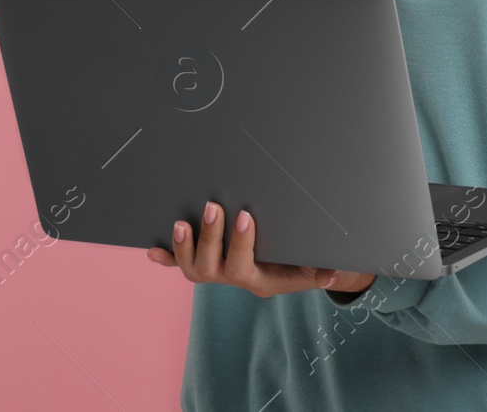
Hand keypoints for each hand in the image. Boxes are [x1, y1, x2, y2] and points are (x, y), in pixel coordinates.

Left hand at [145, 200, 377, 298]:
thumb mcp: (316, 268)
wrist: (300, 270)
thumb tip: (334, 274)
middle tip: (212, 207)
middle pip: (210, 269)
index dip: (240, 245)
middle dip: (208, 238)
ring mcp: (218, 272)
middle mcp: (233, 278)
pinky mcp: (208, 262)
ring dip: (183, 247)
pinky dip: (167, 257)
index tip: (246, 217)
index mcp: (258, 280)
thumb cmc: (307, 264)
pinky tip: (152, 249)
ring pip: (193, 269)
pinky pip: (181, 265)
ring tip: (181, 223)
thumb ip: (323, 272)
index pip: (242, 268)